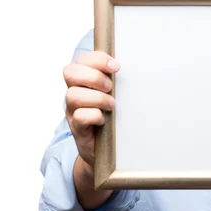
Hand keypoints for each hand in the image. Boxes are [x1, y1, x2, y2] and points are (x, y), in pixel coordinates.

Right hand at [63, 51, 119, 169]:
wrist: (106, 151)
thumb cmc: (113, 117)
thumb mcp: (116, 95)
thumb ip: (118, 81)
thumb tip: (140, 67)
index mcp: (84, 80)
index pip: (82, 59)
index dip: (98, 59)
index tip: (116, 67)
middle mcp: (74, 92)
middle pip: (70, 72)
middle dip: (93, 76)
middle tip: (110, 87)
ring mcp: (72, 110)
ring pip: (72, 95)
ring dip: (97, 98)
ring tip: (112, 105)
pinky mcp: (76, 128)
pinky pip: (79, 117)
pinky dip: (94, 116)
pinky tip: (104, 120)